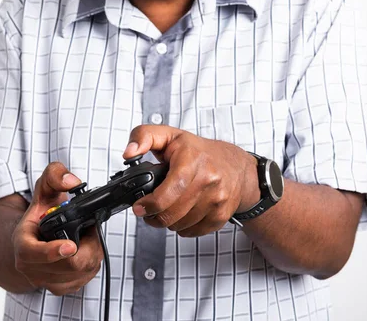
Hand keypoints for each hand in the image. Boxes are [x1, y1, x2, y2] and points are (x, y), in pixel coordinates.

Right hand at [11, 162, 103, 295]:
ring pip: (83, 271)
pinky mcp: (60, 288)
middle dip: (88, 244)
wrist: (32, 239)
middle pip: (71, 264)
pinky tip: (85, 250)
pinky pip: (86, 278)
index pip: (34, 254)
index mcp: (22, 245)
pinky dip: (92, 262)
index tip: (70, 245)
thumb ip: (55, 175)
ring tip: (85, 237)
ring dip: (92, 252)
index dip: (53, 251)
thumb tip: (71, 181)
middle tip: (88, 228)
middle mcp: (31, 268)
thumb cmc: (39, 215)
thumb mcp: (44, 188)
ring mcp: (45, 281)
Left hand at [123, 125, 259, 236]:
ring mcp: (217, 199)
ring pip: (181, 225)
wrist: (237, 167)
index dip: (152, 203)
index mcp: (193, 159)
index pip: (171, 190)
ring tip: (165, 210)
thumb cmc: (200, 152)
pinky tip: (181, 214)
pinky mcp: (222, 215)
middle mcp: (209, 179)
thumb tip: (129, 152)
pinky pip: (194, 232)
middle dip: (154, 216)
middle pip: (173, 213)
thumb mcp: (170, 135)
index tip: (140, 207)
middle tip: (147, 211)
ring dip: (168, 222)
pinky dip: (183, 227)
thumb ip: (143, 136)